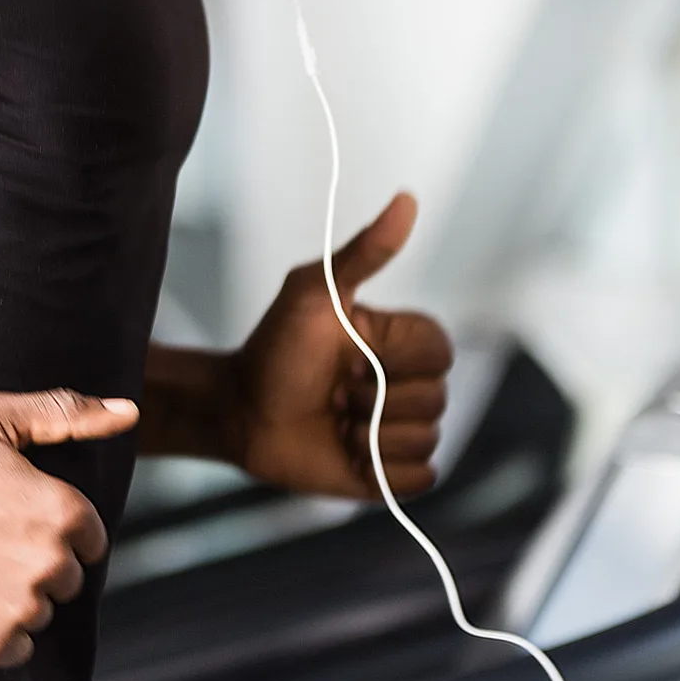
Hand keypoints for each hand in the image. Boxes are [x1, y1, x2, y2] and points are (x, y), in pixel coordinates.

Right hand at [0, 389, 134, 668]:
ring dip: (14, 599)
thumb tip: (129, 413)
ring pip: (40, 614)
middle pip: (67, 579)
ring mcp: (20, 607)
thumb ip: (67, 413)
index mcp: (63, 512)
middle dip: (35, 564)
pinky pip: (17, 648)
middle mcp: (50, 563)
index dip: (54, 529)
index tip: (14, 519)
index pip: (90, 539)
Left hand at [231, 192, 453, 499]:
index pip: (441, 351)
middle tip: (333, 392)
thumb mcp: (314, 293)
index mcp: (400, 340)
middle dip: (375, 402)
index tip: (349, 356)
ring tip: (335, 424)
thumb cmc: (273, 348)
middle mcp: (409, 384)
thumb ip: (364, 252)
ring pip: (428, 441)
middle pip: (436, 400)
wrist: (238, 411)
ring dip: (373, 438)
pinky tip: (347, 454)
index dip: (394, 360)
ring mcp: (401, 430)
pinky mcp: (389, 474)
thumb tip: (408, 199)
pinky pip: (418, 481)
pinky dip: (381, 472)